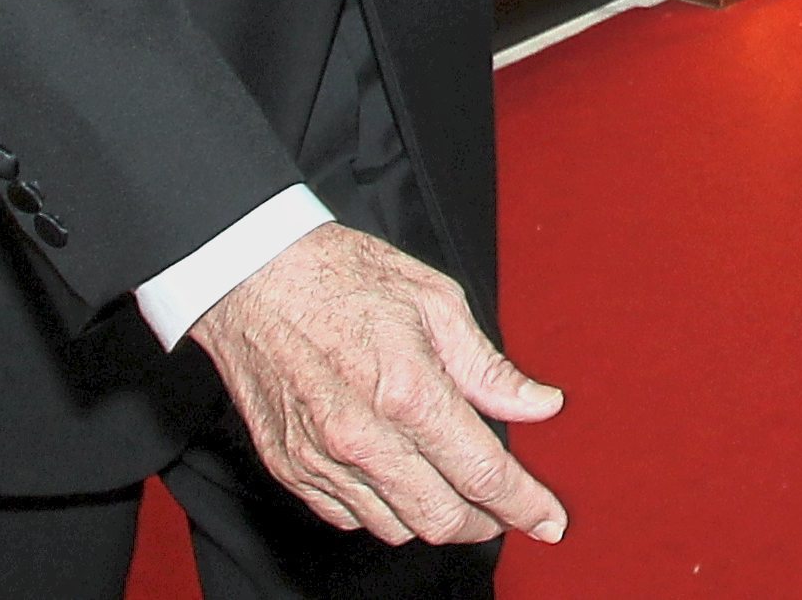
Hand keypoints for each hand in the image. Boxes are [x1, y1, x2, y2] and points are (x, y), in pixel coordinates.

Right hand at [189, 222, 566, 548]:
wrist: (254, 275)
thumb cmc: (344, 276)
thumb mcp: (436, 301)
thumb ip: (488, 368)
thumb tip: (539, 405)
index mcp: (407, 391)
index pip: (482, 474)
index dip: (524, 505)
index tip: (548, 520)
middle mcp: (362, 437)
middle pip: (441, 518)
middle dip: (486, 524)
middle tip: (507, 510)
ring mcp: (320, 459)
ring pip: (395, 527)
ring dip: (435, 519)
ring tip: (455, 492)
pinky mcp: (290, 468)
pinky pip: (349, 517)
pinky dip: (384, 511)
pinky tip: (400, 480)